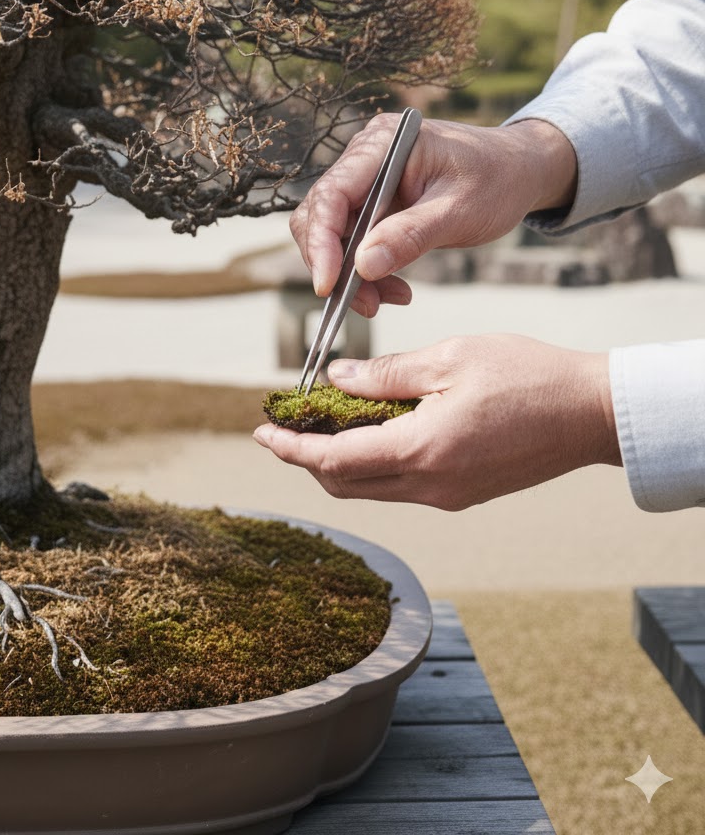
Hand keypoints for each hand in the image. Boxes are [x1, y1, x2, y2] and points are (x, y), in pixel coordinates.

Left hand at [253, 335, 620, 509]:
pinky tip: (368, 431)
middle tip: (285, 426)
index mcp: (421, 450)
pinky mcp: (462, 494)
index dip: (290, 448)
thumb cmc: (527, 376)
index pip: (333, 460)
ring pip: (370, 489)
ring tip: (320, 424)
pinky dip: (372, 463)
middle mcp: (429, 485)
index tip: (261, 432)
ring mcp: (447, 496)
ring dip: (337, 462)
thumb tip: (336, 381)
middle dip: (306, 458)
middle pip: (344, 484)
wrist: (591, 413)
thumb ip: (385, 375)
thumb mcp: (448, 358)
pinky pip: (400, 486)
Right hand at [291, 115, 578, 312]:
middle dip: (335, 266)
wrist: (518, 170)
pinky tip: (395, 289)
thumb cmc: (497, 180)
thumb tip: (363, 265)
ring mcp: (365, 178)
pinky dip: (367, 270)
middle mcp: (364, 157)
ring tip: (387, 300)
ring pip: (332, 234)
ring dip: (351, 274)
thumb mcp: (460, 211)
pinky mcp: (371, 200)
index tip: (328, 285)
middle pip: (320, 216)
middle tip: (366, 305)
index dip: (322, 242)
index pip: (332, 193)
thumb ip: (411, 236)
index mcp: (383, 144)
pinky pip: (352, 240)